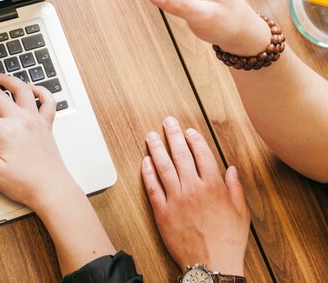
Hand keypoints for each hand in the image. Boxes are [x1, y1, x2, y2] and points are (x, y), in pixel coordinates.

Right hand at [0, 70, 79, 211]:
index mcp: (6, 133)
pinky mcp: (46, 125)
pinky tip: (30, 88)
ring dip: (6, 79)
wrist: (51, 190)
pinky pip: (47, 100)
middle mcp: (22, 121)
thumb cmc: (24, 184)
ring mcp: (35, 120)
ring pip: (21, 90)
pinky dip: (40, 90)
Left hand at [141, 117, 249, 275]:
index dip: (194, 140)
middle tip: (167, 122)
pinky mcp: (163, 212)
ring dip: (156, 148)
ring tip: (151, 135)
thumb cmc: (228, 240)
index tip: (188, 130)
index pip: (202, 155)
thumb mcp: (241, 212)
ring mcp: (176, 199)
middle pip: (181, 155)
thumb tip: (231, 169)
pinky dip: (147, 173)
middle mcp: (193, 189)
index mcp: (213, 187)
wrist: (212, 263)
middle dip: (173, 135)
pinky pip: (152, 188)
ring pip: (163, 167)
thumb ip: (235, 188)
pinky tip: (144, 161)